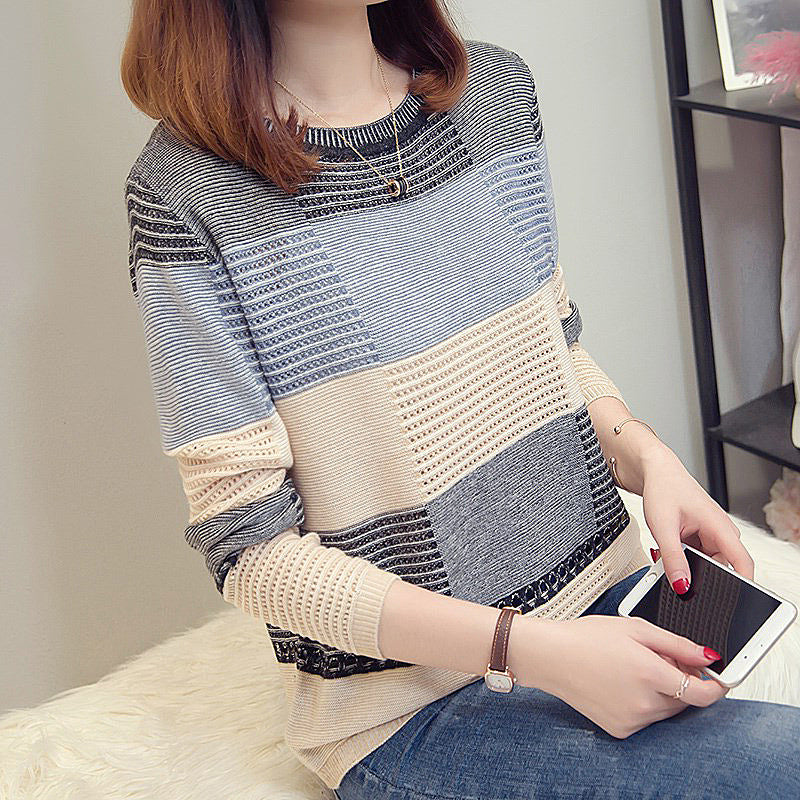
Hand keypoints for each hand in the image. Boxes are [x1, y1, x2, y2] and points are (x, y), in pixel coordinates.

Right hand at [511, 615, 728, 737]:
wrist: (550, 657)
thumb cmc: (587, 637)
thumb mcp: (635, 629)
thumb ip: (677, 644)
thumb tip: (708, 656)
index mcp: (649, 674)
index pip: (702, 694)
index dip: (717, 687)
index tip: (719, 678)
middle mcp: (643, 703)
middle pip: (684, 700)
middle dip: (681, 680)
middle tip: (657, 657)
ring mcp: (631, 720)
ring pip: (666, 710)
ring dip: (662, 692)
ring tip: (634, 668)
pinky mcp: (620, 729)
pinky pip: (646, 718)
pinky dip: (644, 703)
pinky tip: (621, 683)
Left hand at [639, 447, 753, 594]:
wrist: (655, 472)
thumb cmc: (663, 489)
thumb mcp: (663, 527)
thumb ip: (673, 558)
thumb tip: (682, 585)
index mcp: (720, 527)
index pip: (743, 563)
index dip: (742, 585)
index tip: (731, 600)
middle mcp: (720, 532)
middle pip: (721, 567)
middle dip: (701, 576)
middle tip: (676, 572)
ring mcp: (711, 535)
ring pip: (706, 563)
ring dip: (687, 565)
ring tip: (667, 553)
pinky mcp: (700, 537)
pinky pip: (697, 556)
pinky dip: (682, 557)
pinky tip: (668, 550)